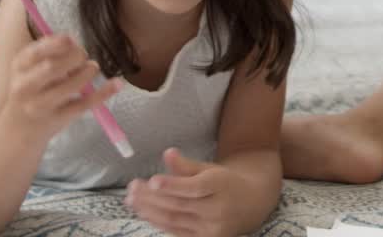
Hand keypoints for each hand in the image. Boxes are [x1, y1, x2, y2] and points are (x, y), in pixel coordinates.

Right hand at [5, 33, 121, 141]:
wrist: (19, 130)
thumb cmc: (30, 89)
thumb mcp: (29, 68)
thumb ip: (47, 52)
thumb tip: (72, 41)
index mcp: (19, 68)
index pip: (35, 52)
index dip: (56, 44)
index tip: (71, 40)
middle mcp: (26, 87)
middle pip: (53, 67)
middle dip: (75, 56)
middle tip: (83, 56)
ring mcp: (42, 105)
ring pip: (71, 85)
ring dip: (88, 72)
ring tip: (92, 68)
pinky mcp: (59, 118)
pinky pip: (85, 104)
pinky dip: (104, 92)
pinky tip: (117, 83)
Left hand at [126, 148, 241, 236]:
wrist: (251, 204)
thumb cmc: (225, 183)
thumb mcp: (210, 169)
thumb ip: (187, 165)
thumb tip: (168, 153)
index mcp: (221, 185)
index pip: (195, 187)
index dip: (173, 185)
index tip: (152, 181)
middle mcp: (218, 209)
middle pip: (179, 204)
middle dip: (152, 197)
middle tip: (132, 187)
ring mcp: (211, 228)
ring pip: (174, 219)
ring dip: (150, 210)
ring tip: (131, 200)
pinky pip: (176, 231)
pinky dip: (158, 222)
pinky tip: (144, 212)